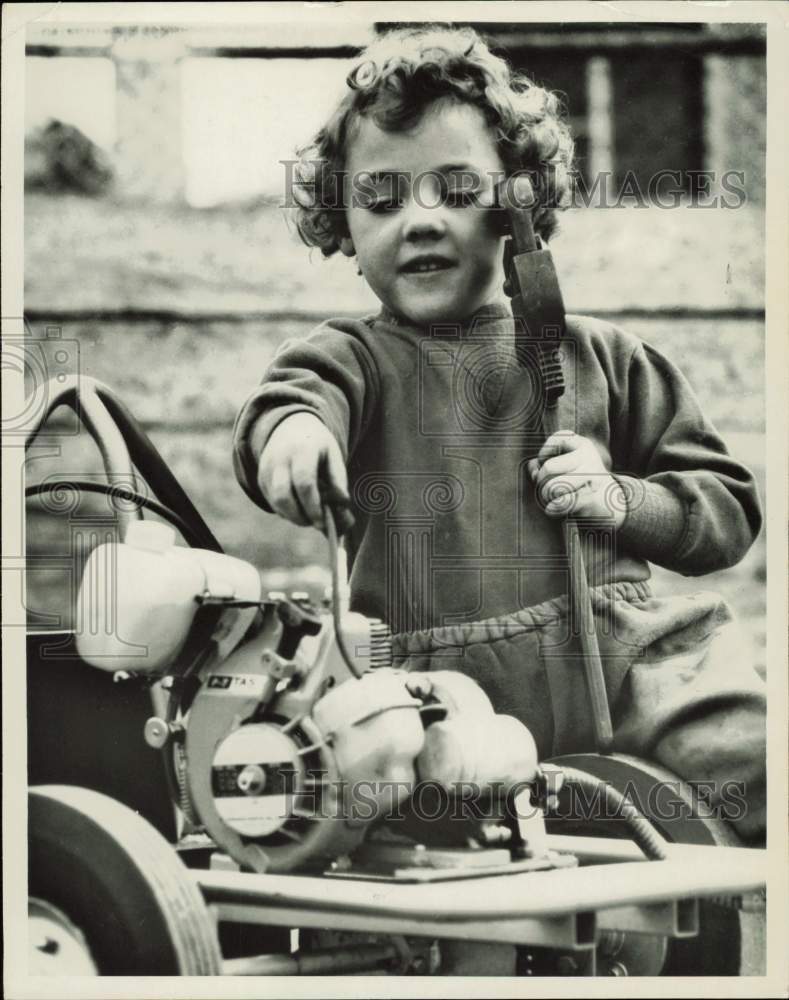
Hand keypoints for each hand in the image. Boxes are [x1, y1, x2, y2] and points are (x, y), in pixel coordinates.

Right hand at [257, 413, 354, 533]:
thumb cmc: (318, 445)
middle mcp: (280, 458)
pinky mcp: (260, 477)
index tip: (323, 521)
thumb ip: (338, 480)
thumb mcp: (333, 455)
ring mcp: (266, 468)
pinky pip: (271, 501)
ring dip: (293, 516)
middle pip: (283, 495)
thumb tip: (343, 506)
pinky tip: (299, 507)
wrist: (291, 426)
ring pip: (275, 502)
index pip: (304, 482)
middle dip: (300, 516)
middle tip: (316, 523)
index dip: (313, 506)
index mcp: (302, 450)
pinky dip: (286, 511)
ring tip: (309, 516)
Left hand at [527, 430, 626, 526]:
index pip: (558, 438)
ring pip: (553, 487)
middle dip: (541, 482)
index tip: (545, 462)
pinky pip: (562, 503)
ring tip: (551, 499)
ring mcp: (593, 478)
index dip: (544, 452)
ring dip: (546, 497)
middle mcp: (589, 458)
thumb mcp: (565, 467)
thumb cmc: (579, 482)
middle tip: (546, 489)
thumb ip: (544, 464)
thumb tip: (533, 469)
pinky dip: (552, 508)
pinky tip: (551, 509)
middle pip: (549, 468)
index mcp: (583, 445)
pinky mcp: (592, 499)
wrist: (611, 504)